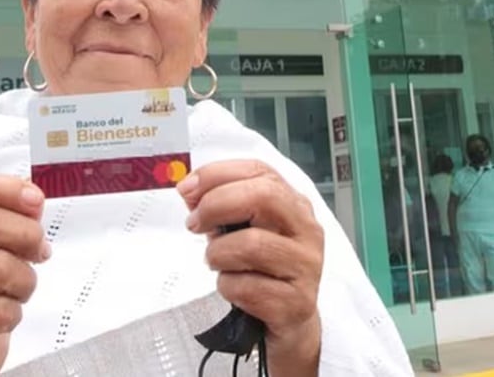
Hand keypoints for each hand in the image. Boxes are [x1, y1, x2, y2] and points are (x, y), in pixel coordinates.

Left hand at [178, 161, 323, 370]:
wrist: (290, 323)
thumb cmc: (262, 270)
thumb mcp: (244, 230)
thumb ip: (220, 206)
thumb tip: (189, 189)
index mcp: (293, 204)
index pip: (259, 170)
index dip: (217, 174)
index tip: (187, 189)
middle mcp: (306, 230)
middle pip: (263, 196)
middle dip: (217, 205)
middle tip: (195, 224)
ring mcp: (306, 266)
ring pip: (252, 244)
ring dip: (218, 254)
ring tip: (217, 263)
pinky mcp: (296, 302)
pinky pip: (247, 287)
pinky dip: (228, 287)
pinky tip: (234, 290)